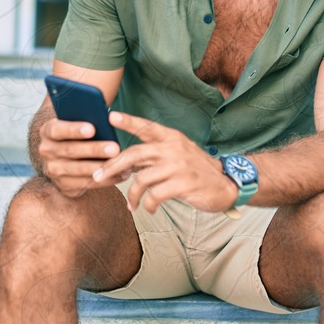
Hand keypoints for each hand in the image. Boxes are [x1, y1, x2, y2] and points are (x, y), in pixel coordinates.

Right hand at [36, 116, 122, 197]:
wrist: (60, 156)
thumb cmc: (76, 132)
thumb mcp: (74, 121)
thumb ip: (84, 116)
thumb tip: (106, 114)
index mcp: (47, 131)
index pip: (58, 129)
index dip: (74, 129)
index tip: (92, 127)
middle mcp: (46, 152)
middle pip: (71, 151)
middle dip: (94, 150)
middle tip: (115, 147)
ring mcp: (53, 171)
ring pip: (79, 170)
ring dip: (101, 167)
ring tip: (121, 162)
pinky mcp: (64, 187)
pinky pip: (86, 185)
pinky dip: (106, 181)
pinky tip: (122, 174)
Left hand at [92, 111, 237, 213]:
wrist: (227, 184)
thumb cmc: (197, 170)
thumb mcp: (177, 155)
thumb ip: (153, 156)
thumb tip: (124, 163)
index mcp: (171, 138)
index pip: (146, 127)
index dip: (128, 121)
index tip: (110, 115)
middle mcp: (174, 148)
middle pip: (134, 154)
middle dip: (112, 167)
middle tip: (97, 177)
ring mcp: (179, 166)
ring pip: (142, 179)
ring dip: (131, 195)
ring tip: (131, 204)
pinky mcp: (184, 184)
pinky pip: (155, 195)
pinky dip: (148, 204)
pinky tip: (149, 209)